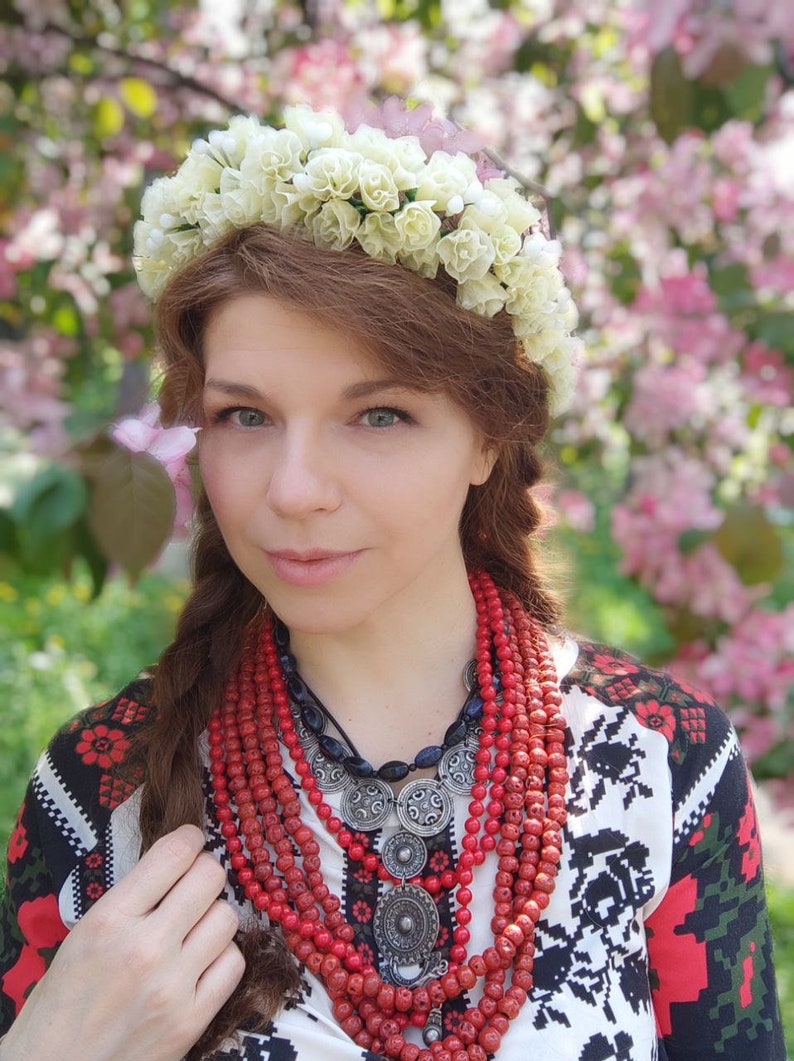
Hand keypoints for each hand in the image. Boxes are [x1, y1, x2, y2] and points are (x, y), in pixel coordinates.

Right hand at [1, 825, 243, 1060]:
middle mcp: (145, 948)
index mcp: (109, 921)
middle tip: (194, 884)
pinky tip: (202, 962)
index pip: (172, 855)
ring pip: (226, 917)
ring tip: (194, 929)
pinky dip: (222, 957)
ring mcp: (172, 986)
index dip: (189, 840)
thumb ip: (129, 900)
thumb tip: (175, 864)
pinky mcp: (192, 1020)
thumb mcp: (82, 937)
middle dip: (204, 874)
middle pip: (210, 878)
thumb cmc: (60, 1005)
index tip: (191, 842)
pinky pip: (233, 964)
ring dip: (213, 917)